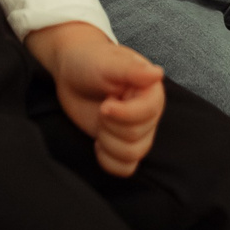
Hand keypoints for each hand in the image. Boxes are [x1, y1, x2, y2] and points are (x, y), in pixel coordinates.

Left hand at [30, 22, 165, 176]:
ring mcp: (137, 131)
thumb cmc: (91, 61)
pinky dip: (108, 161)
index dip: (123, 114)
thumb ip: (131, 70)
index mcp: (151, 91)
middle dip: (109, 125)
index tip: (104, 103)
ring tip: (100, 121)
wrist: (72, 72)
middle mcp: (149, 114)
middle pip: (137, 138)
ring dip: (108, 143)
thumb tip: (157, 73)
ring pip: (132, 156)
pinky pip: (125, 168)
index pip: (148, 114)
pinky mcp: (122, 144)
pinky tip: (98, 142)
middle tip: (101, 105)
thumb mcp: (107, 62)